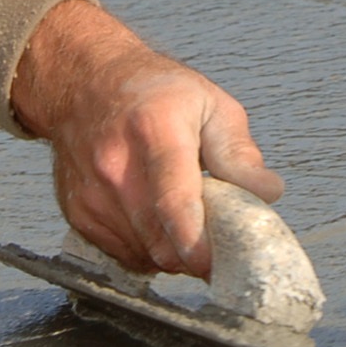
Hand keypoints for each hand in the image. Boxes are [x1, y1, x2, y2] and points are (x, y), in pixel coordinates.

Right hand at [9, 0, 281, 279]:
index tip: (218, 264)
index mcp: (154, 129)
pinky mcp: (78, 214)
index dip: (198, 242)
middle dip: (197, 254)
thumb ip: (238, 151)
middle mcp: (116, 165)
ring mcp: (93, 193)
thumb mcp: (209, 103)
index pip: (174, 201)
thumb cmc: (153, 90)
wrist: (84, 81)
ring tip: (183, 218)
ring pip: (146, 255)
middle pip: (161, 241)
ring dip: (173, 253)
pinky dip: (148, 250)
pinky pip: (125, 255)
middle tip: (217, 239)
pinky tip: (155, 219)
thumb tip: (266, 193)